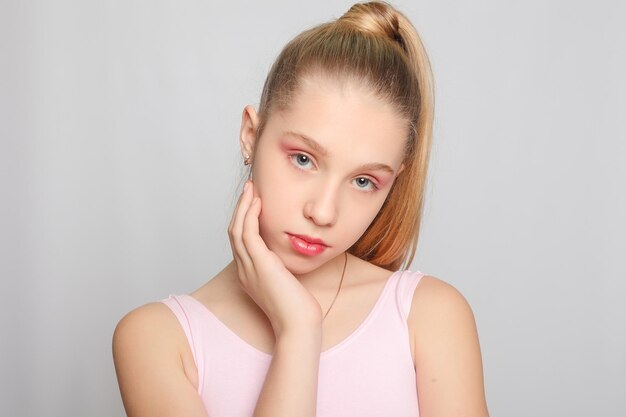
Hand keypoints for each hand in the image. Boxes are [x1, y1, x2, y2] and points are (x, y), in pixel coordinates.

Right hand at [228, 181, 323, 337]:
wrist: (298, 325)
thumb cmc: (297, 309)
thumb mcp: (286, 284)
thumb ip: (281, 270)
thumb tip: (286, 257)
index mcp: (248, 275)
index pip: (240, 242)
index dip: (243, 220)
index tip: (253, 203)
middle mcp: (244, 270)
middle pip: (234, 232)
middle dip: (240, 208)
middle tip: (249, 189)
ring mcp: (248, 267)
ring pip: (237, 229)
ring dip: (243, 206)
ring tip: (251, 188)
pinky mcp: (259, 264)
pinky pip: (248, 233)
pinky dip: (250, 215)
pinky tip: (258, 202)